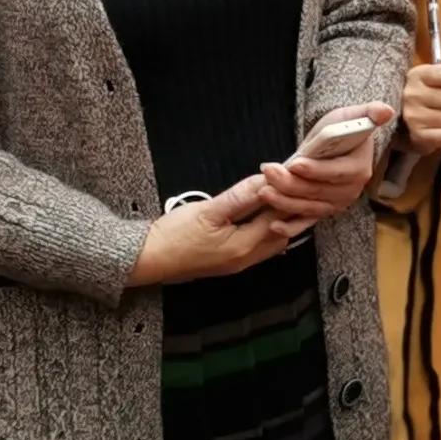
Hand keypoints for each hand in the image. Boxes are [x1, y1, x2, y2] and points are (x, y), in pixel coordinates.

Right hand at [129, 176, 291, 286]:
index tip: (291, 176)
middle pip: (283, 232)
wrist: (148, 259)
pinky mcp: (231, 261)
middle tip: (292, 185)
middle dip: (290, 209)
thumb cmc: (173, 236)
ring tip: (281, 196)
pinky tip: (263, 214)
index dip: (287, 196)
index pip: (279, 218)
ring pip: (274, 240)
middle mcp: (247, 259)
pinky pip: (261, 245)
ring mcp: (240, 263)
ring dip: (280, 219)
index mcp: (244, 247)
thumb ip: (240, 197)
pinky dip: (267, 228)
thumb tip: (265, 181)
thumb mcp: (207, 211)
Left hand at [260, 103, 396, 223]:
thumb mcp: (354, 115)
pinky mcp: (322, 211)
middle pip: (318, 191)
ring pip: (308, 206)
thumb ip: (370, 113)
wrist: (337, 145)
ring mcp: (335, 204)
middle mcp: (349, 191)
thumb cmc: (344, 129)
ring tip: (264, 190)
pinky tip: (274, 226)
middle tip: (269, 172)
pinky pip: (306, 221)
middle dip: (291, 184)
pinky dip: (290, 227)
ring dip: (284, 201)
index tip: (295, 163)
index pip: (336, 172)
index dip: (316, 170)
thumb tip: (386, 111)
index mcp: (359, 169)